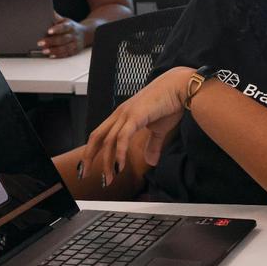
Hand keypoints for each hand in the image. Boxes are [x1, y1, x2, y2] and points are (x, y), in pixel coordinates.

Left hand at [40, 13, 84, 56]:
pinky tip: (51, 55)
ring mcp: (75, 44)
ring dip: (54, 50)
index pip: (64, 27)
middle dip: (51, 41)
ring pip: (65, 48)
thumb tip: (45, 11)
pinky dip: (59, 55)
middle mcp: (74, 35)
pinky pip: (66, 54)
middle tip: (40, 43)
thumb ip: (55, 17)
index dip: (57, 29)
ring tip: (44, 51)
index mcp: (70, 26)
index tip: (49, 31)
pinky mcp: (75, 51)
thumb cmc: (70, 27)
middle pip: (63, 39)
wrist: (85, 34)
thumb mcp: (65, 20)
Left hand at [80, 66, 192, 184]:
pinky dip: (119, 153)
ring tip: (108, 179)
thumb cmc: (171, 103)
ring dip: (106, 162)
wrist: (181, 86)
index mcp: (123, 115)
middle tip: (85, 175)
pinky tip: (120, 166)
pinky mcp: (136, 115)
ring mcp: (126, 114)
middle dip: (89, 157)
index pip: (100, 134)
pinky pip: (122, 137)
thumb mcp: (159, 129)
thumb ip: (152, 145)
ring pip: (108, 140)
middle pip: (97, 137)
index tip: (88, 166)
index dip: (92, 150)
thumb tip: (151, 161)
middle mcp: (120, 114)